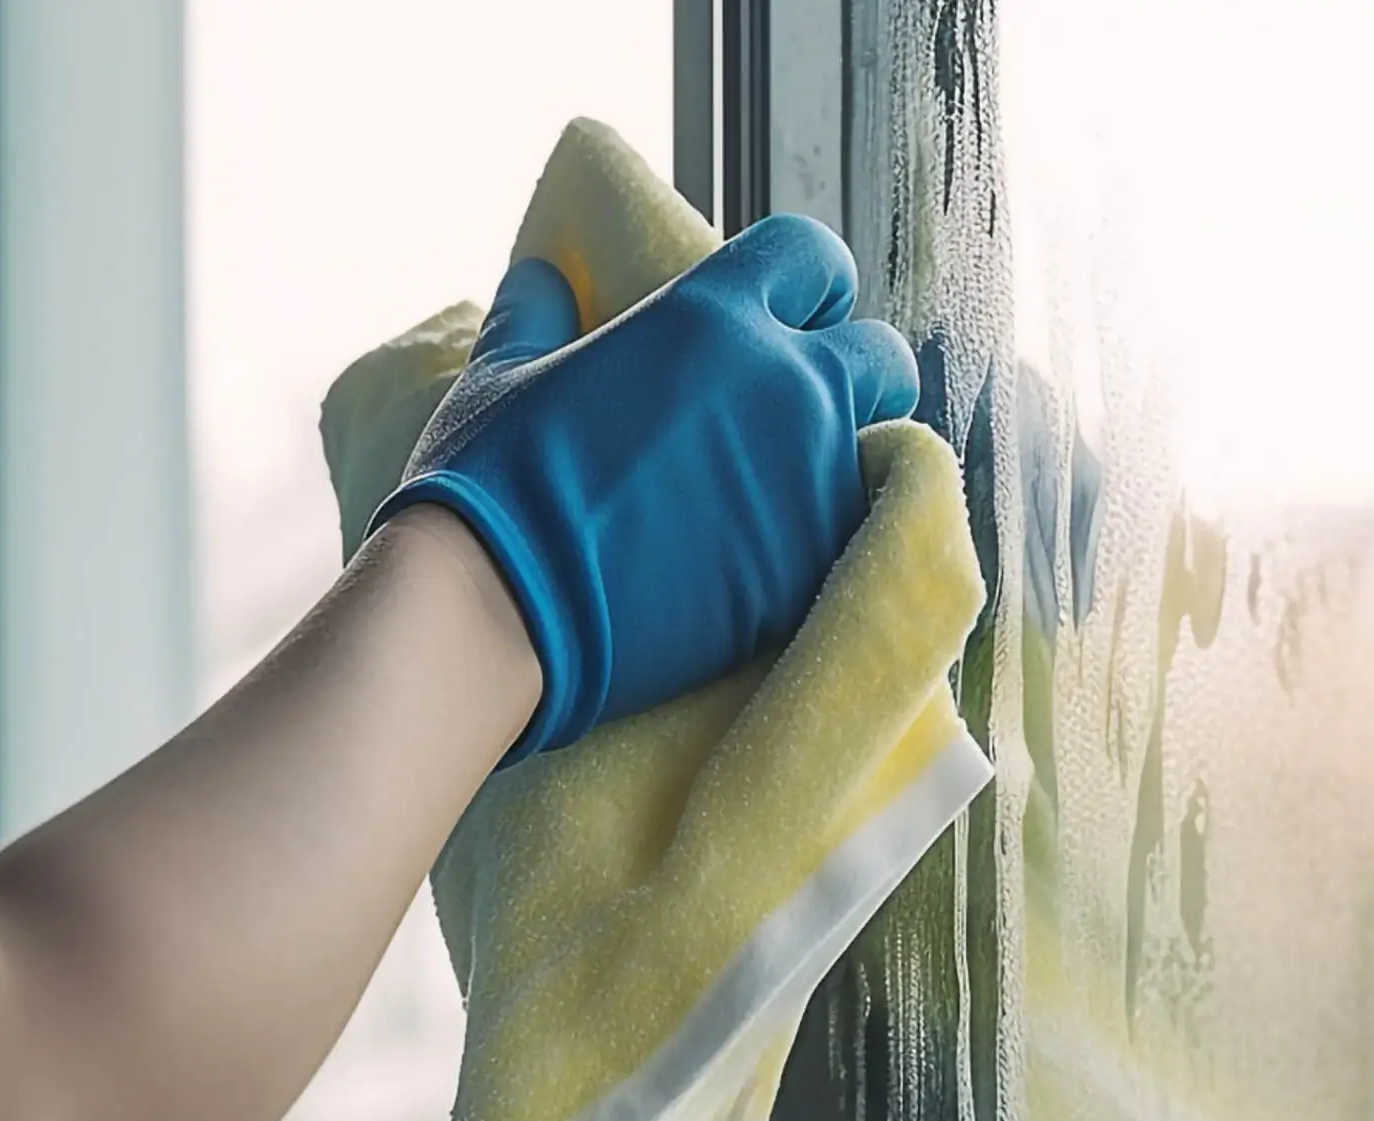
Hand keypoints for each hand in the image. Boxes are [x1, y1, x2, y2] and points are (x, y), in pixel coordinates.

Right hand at [371, 213, 921, 759]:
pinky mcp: (811, 569)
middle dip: (854, 374)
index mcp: (714, 314)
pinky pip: (854, 539)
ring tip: (785, 493)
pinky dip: (826, 542)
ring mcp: (810, 480)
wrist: (502, 610)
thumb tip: (544, 280)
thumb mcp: (502, 375)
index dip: (804, 286)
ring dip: (843, 464)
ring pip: (881, 454)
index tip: (784, 318)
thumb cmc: (492, 486)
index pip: (813, 256)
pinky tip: (774, 558)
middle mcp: (786, 385)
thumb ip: (536, 315)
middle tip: (800, 412)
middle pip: (881, 355)